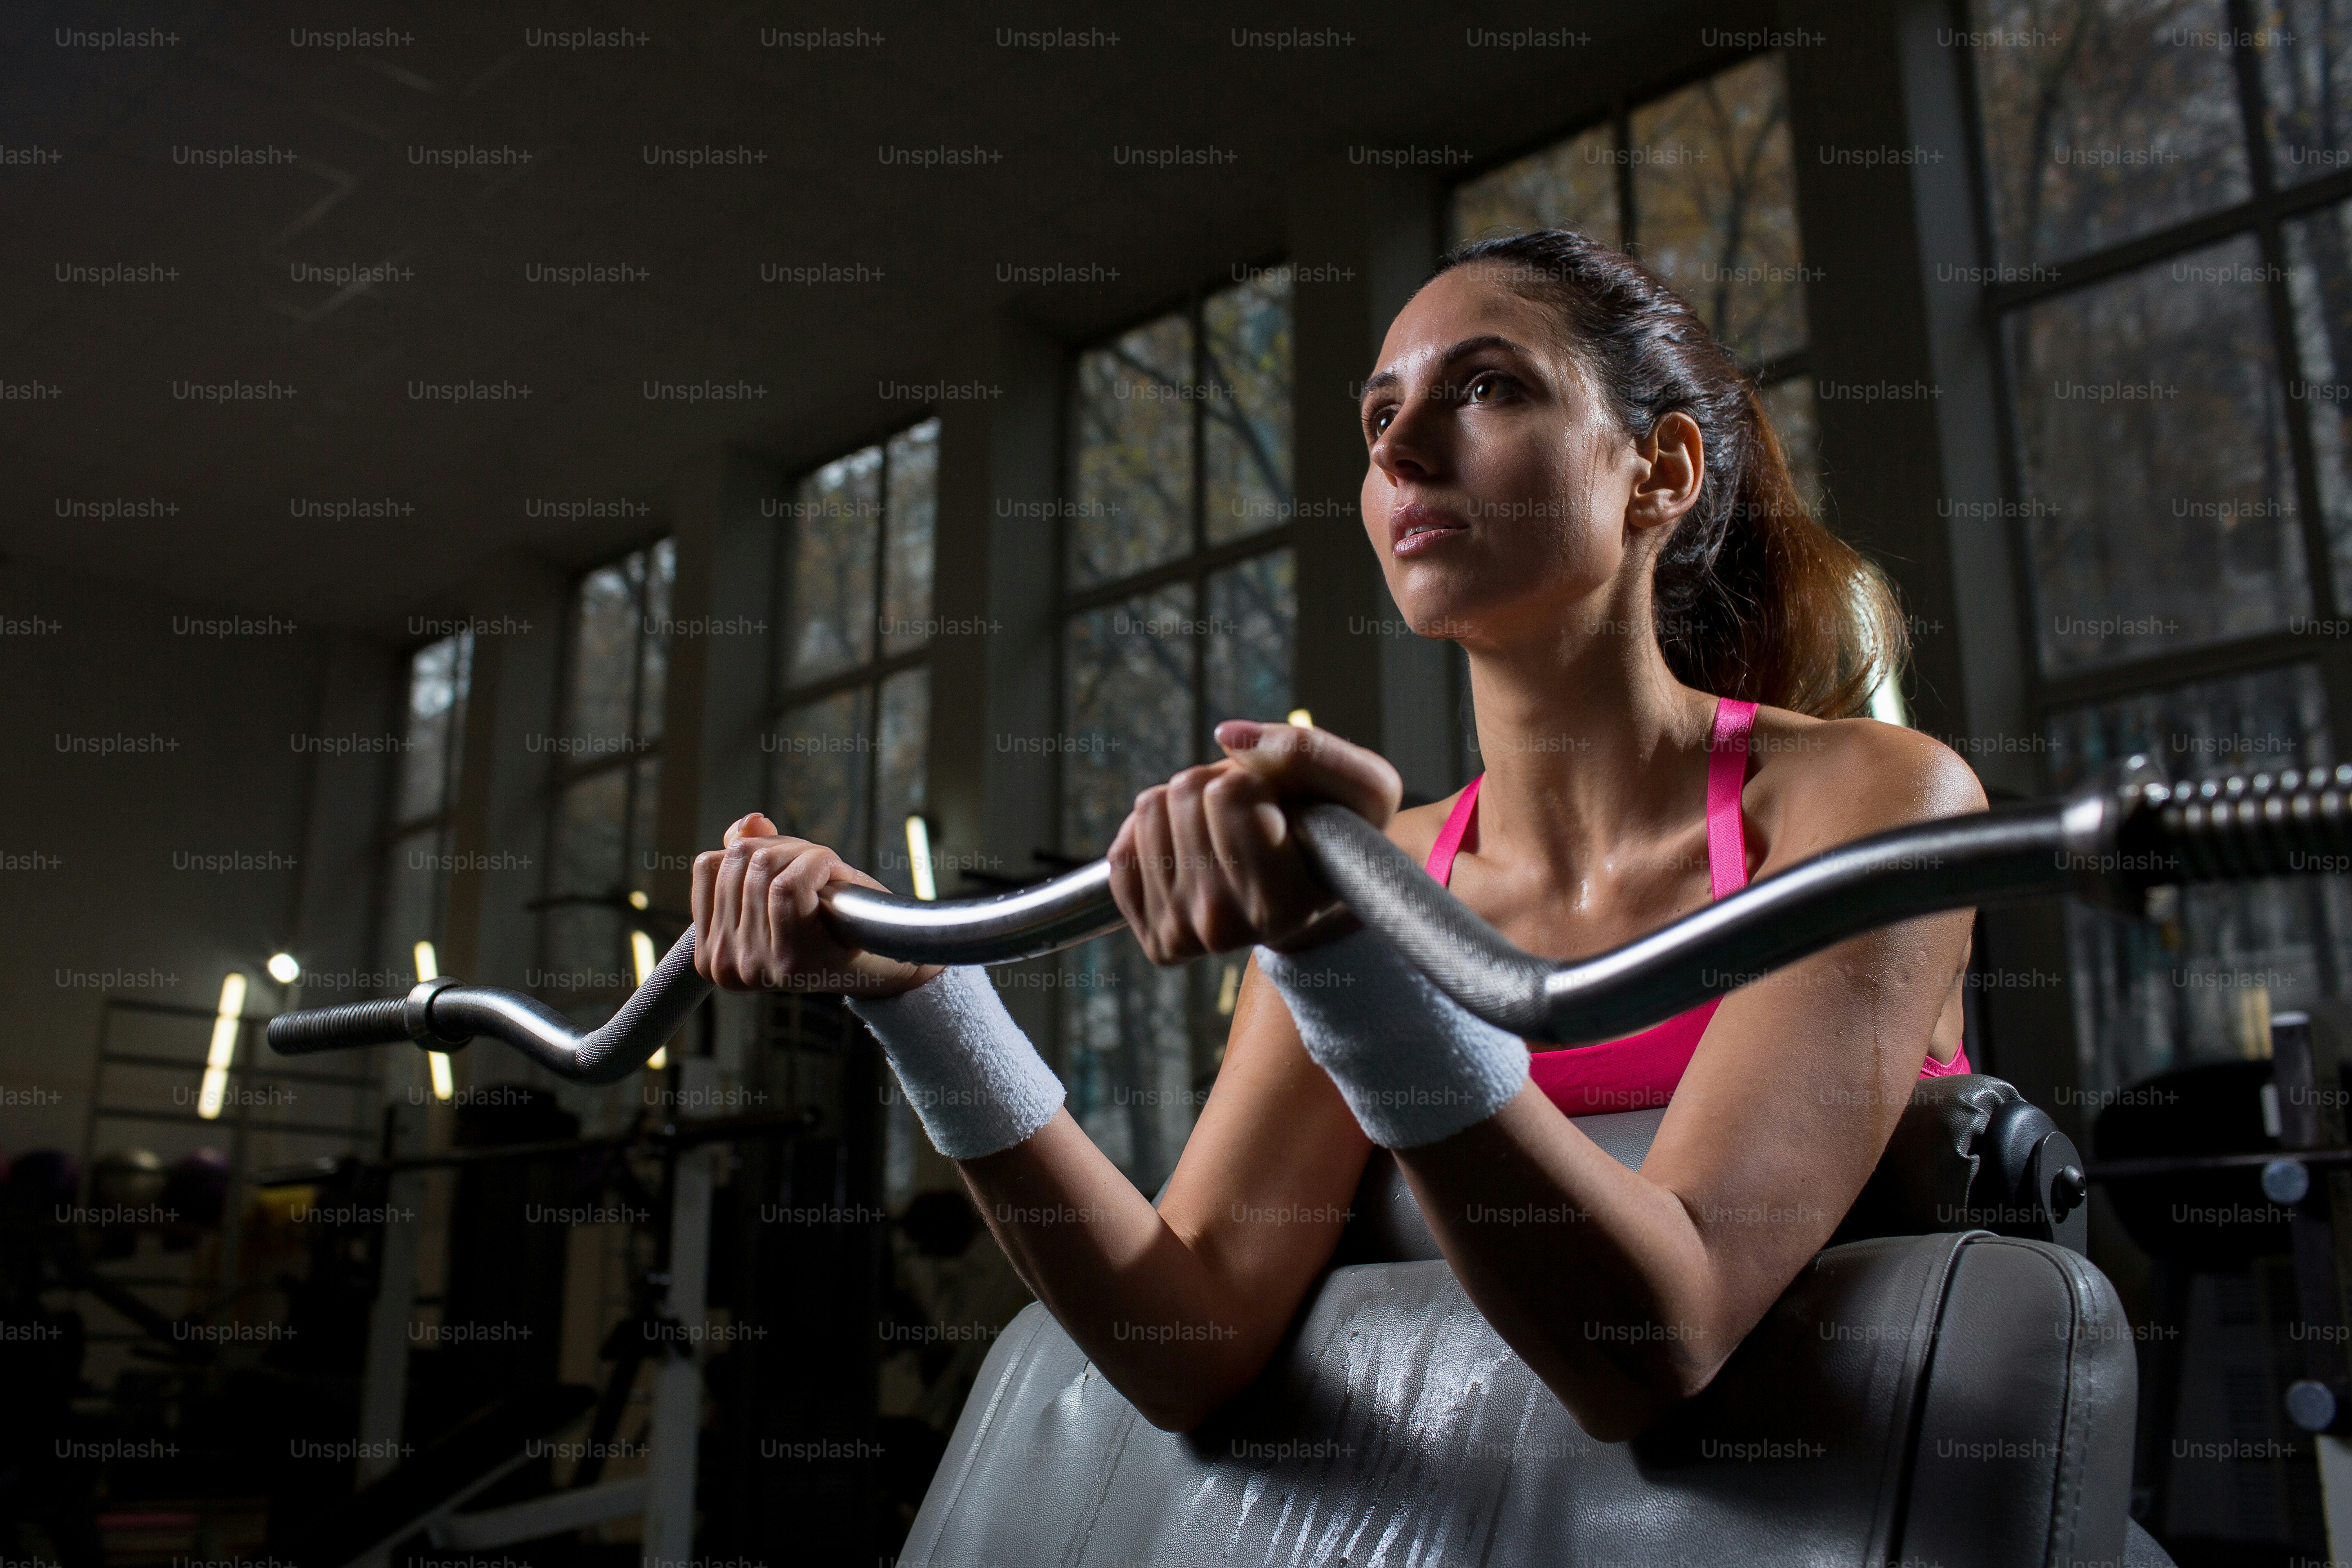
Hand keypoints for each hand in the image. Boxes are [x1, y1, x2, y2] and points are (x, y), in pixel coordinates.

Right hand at [690, 812, 944, 997]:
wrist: (888, 958)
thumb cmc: (834, 917)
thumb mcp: (781, 877)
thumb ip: (751, 849)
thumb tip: (751, 822)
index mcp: (708, 951)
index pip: (708, 865)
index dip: (753, 846)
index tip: (787, 866)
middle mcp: (722, 964)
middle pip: (737, 860)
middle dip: (784, 847)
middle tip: (816, 869)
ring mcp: (753, 965)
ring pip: (763, 866)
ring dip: (805, 854)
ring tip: (826, 877)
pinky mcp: (789, 961)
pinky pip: (789, 884)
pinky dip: (817, 863)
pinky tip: (835, 878)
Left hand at [1108, 720, 1402, 964]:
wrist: (1315, 897)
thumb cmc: (1342, 837)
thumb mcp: (1363, 786)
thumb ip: (1307, 752)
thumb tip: (1226, 736)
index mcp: (1283, 902)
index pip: (1228, 793)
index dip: (1255, 780)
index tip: (1279, 809)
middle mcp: (1227, 928)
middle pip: (1184, 792)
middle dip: (1217, 784)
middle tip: (1250, 818)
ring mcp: (1184, 937)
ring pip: (1148, 810)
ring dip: (1186, 806)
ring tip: (1225, 835)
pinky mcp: (1154, 939)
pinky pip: (1120, 851)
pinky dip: (1154, 835)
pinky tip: (1194, 853)